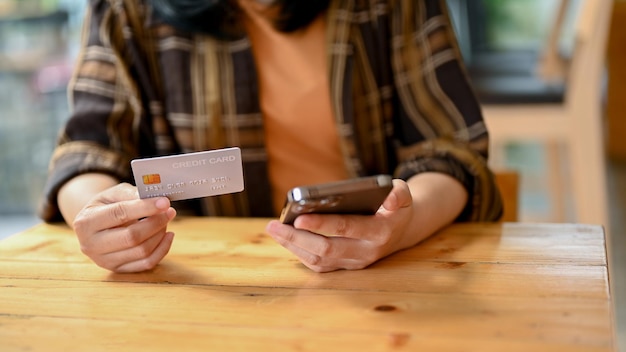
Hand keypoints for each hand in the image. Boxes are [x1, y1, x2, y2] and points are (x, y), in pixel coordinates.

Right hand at [71, 183, 176, 272]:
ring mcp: (104, 261)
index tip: (165, 202)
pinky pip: (147, 263)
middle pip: (132, 237)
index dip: (145, 207)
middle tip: (169, 211)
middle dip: (156, 223)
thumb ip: (132, 194)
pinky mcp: (118, 269)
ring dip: (160, 234)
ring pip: (142, 251)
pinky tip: (168, 235)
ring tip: (165, 220)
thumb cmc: (107, 206)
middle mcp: (91, 245)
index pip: (120, 214)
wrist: (95, 226)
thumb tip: (156, 200)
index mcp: (86, 222)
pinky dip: (162, 249)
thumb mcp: (113, 194)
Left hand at [265, 179, 415, 271]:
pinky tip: (285, 238)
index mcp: (380, 232)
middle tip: (273, 226)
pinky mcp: (346, 266)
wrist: (402, 231)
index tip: (299, 217)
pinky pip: (319, 265)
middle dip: (296, 237)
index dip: (321, 224)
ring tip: (273, 230)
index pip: (346, 228)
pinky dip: (299, 253)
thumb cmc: (396, 207)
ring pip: (319, 259)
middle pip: (326, 248)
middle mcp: (366, 251)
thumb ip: (399, 193)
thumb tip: (391, 195)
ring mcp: (355, 262)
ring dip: (293, 246)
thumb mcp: (404, 194)